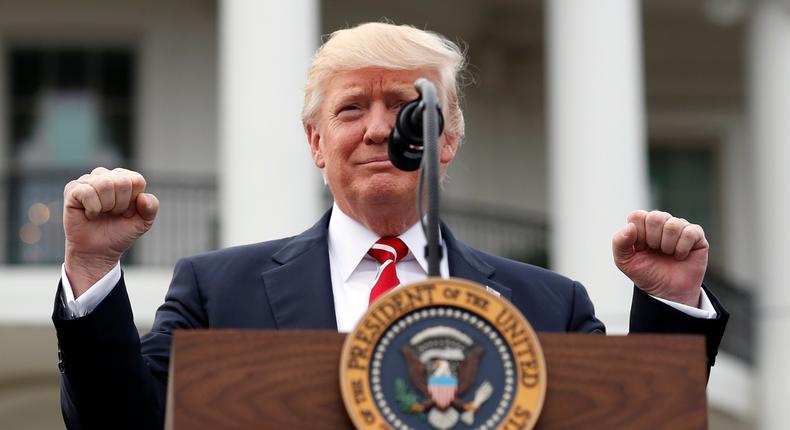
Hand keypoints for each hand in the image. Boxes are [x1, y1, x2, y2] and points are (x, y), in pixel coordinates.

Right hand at [63, 167, 158, 297]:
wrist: (98, 251)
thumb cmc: (120, 233)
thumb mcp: (143, 222)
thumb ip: (151, 207)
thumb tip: (142, 197)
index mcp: (124, 179)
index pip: (136, 180)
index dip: (133, 201)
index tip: (126, 212)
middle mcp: (105, 175)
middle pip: (121, 181)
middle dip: (120, 204)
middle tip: (112, 214)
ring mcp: (87, 180)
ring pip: (104, 184)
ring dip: (106, 206)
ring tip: (101, 213)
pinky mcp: (72, 189)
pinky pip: (87, 192)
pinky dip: (92, 209)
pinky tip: (89, 214)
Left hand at [612, 210, 707, 306]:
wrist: (667, 292)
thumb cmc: (646, 273)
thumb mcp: (624, 261)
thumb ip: (619, 242)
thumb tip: (630, 226)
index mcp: (642, 224)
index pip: (637, 216)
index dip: (638, 235)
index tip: (641, 248)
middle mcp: (661, 222)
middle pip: (655, 217)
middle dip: (653, 240)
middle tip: (656, 251)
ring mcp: (679, 226)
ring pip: (672, 225)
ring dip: (668, 246)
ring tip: (668, 254)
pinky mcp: (696, 234)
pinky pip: (689, 233)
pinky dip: (682, 249)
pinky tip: (680, 256)